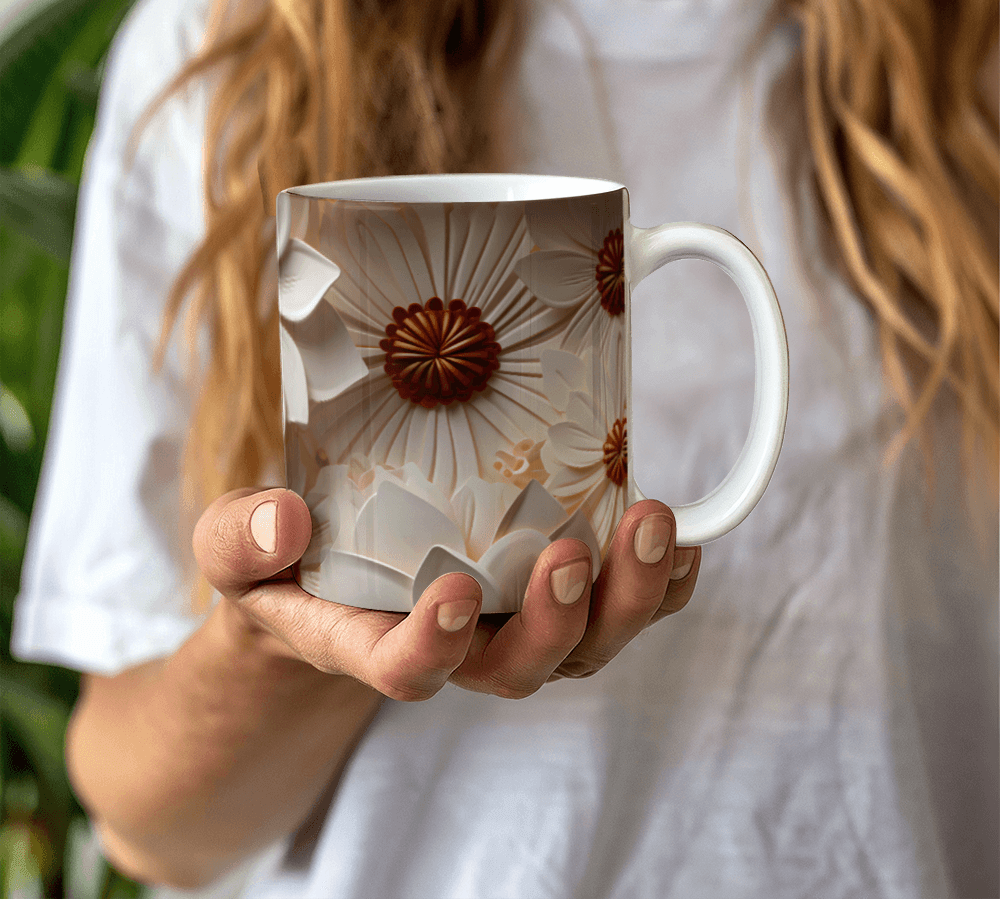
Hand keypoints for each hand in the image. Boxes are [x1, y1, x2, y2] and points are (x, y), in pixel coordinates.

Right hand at [195, 488, 699, 700]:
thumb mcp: (236, 547)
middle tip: (573, 553)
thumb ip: (239, 537)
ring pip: (583, 646)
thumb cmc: (284, 566)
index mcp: (369, 641)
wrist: (329, 578)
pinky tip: (683, 544)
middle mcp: (453, 648)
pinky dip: (659, 588)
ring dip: (626, 597)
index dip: (434, 648)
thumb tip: (284, 516)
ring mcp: (508, 626)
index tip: (455, 589)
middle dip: (557, 622)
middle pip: (521, 670)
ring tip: (654, 527)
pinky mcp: (547, 596)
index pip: (405, 672)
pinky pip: (615, 612)